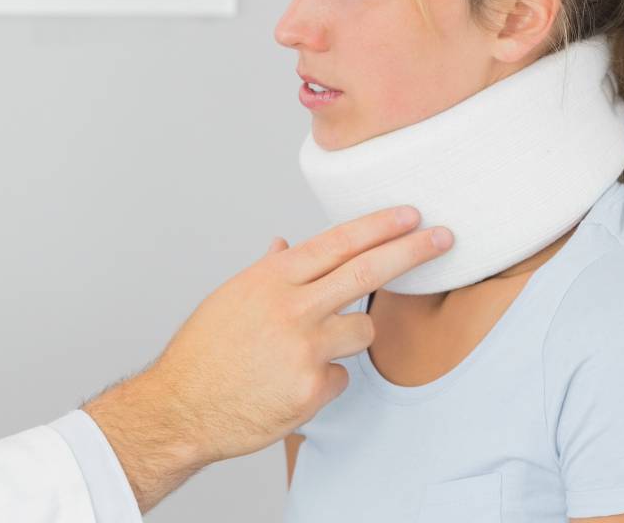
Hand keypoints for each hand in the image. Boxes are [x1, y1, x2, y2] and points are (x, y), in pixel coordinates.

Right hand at [84, 207, 451, 510]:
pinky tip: (288, 385)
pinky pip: (341, 376)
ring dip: (349, 337)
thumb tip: (284, 245)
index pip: (335, 243)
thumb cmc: (203, 353)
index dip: (377, 226)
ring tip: (305, 352)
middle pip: (365, 273)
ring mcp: (303, 349)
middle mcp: (290, 308)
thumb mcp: (230, 300)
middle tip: (444, 238)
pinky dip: (322, 381)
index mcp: (270, 280)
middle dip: (411, 252)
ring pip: (361, 330)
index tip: (410, 215)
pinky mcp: (311, 388)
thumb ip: (267, 273)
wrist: (180, 408)